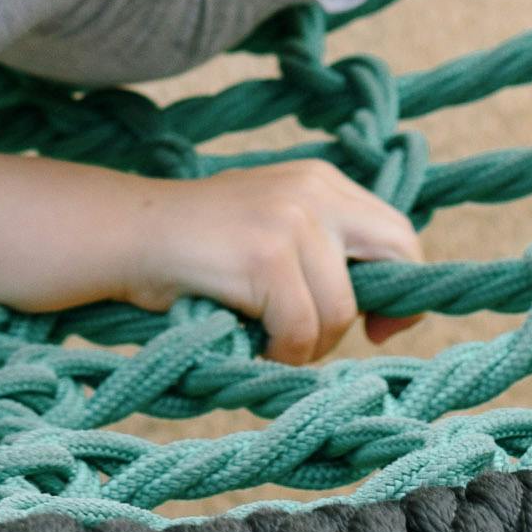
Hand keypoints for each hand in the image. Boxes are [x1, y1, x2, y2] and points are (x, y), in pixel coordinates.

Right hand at [141, 159, 421, 363]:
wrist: (129, 235)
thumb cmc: (197, 247)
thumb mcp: (270, 225)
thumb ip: (321, 247)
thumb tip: (384, 303)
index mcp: (321, 180)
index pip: (399, 233)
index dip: (402, 287)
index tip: (379, 325)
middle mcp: (315, 191)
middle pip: (395, 258)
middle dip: (374, 312)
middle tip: (336, 340)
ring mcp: (291, 220)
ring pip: (340, 312)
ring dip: (308, 344)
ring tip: (268, 339)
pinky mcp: (266, 256)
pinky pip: (301, 329)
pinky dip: (280, 350)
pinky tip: (253, 341)